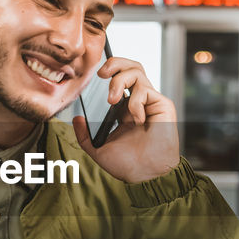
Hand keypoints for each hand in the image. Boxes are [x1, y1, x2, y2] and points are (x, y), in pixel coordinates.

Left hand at [72, 57, 178, 182]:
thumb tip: (76, 118)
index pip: (118, 78)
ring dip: (120, 81)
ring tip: (112, 101)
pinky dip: (135, 102)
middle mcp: (138, 102)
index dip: (108, 71)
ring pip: (137, 71)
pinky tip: (136, 119)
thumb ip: (84, 135)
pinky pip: (145, 90)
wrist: (145, 175)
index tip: (94, 76)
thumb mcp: (97, 149)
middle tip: (102, 74)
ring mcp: (150, 102)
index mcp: (124, 109)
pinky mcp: (162, 105)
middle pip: (130, 67)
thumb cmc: (127, 165)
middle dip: (115, 63)